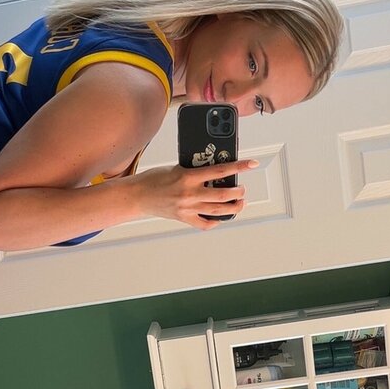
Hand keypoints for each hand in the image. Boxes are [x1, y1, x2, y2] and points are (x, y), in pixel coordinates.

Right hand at [134, 159, 257, 228]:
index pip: (220, 170)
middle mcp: (190, 194)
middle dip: (238, 192)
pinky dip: (214, 222)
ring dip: (233, 207)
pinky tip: (219, 217)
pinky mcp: (184, 218)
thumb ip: (195, 170)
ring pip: (218, 211)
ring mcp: (188, 208)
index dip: (239, 167)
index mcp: (188, 177)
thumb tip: (214, 171)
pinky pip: (204, 224)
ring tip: (239, 203)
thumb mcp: (176, 168)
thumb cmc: (154, 180)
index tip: (251, 164)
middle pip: (223, 195)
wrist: (137, 196)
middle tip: (242, 189)